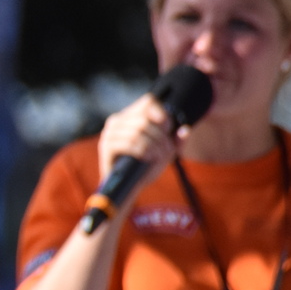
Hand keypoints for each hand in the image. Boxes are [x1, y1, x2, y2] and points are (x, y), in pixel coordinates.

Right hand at [96, 92, 179, 208]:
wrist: (127, 188)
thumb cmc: (144, 168)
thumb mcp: (164, 153)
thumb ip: (176, 141)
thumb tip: (185, 130)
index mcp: (129, 116)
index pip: (149, 101)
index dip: (162, 114)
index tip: (168, 129)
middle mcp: (116, 121)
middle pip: (145, 119)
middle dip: (160, 136)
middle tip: (166, 151)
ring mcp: (109, 133)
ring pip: (138, 131)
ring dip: (153, 145)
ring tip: (157, 156)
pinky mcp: (106, 147)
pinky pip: (128, 143)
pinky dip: (142, 151)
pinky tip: (147, 158)